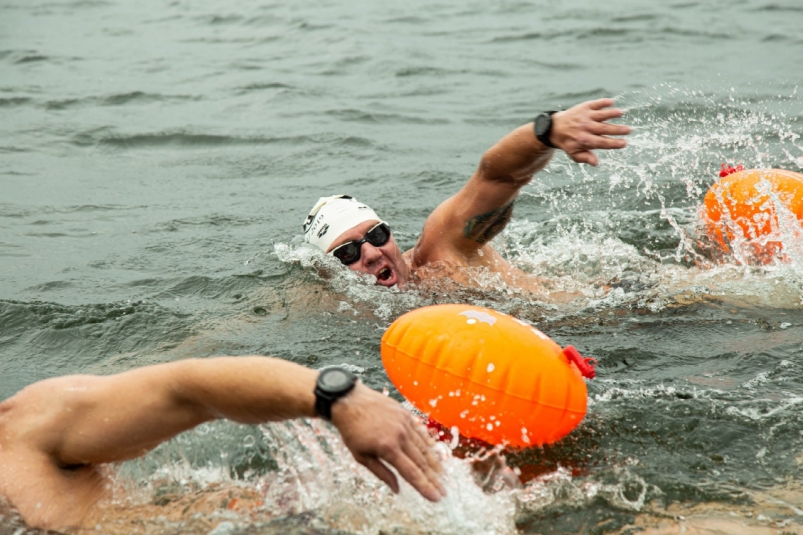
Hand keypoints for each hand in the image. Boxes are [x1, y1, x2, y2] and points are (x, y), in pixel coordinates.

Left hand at [330, 383, 444, 501]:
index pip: (411, 473)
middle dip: (433, 479)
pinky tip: (434, 453)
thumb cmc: (351, 430)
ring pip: (424, 447)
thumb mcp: (361, 456)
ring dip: (434, 463)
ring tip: (442, 476)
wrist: (349, 400)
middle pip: (421, 462)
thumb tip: (397, 489)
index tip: (436, 498)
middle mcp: (400, 435)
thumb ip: (381, 473)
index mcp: (388, 448)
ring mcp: (404, 423)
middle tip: (443, 492)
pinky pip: (421, 432)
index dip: (425, 487)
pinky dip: (428, 444)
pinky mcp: (405, 414)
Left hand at [550, 98, 630, 165]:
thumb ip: (585, 157)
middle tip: (629, 130)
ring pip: (600, 115)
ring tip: (620, 113)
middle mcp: (585, 128)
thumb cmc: (569, 142)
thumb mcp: (574, 154)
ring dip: (611, 113)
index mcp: (584, 140)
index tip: (624, 143)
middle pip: (604, 128)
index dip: (614, 143)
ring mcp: (585, 116)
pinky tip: (612, 102)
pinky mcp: (584, 107)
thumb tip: (596, 163)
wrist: (555, 128)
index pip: (602, 142)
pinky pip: (595, 104)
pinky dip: (603, 103)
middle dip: (617, 129)